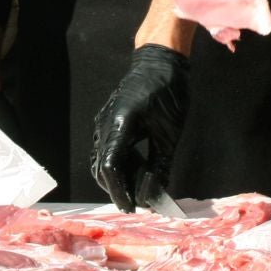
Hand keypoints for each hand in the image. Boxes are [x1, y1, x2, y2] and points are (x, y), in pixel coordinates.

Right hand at [90, 44, 189, 211]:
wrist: (158, 61)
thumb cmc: (169, 93)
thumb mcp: (170, 133)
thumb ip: (161, 166)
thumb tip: (155, 197)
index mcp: (121, 124)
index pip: (111, 168)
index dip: (120, 192)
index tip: (132, 208)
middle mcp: (105, 124)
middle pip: (101, 168)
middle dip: (118, 189)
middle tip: (139, 203)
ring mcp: (102, 122)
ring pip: (100, 161)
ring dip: (116, 178)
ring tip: (138, 188)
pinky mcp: (106, 122)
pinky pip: (104, 150)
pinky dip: (116, 166)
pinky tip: (135, 170)